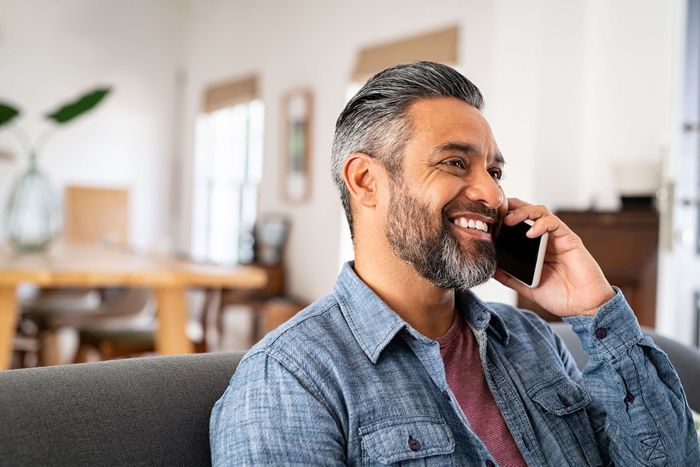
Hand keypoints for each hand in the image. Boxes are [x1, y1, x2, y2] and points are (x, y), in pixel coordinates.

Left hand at [493, 198, 614, 316]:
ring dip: (523, 212)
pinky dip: (541, 223)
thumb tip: (490, 269)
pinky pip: (554, 223)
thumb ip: (510, 277)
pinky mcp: (570, 239)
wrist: (585, 307)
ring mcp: (557, 238)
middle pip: (527, 212)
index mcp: (534, 248)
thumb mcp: (527, 287)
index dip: (503, 218)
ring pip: (540, 212)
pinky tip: (530, 232)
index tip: (487, 220)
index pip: (518, 224)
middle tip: (496, 213)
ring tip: (509, 220)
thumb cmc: (560, 296)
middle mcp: (545, 239)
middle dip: (511, 208)